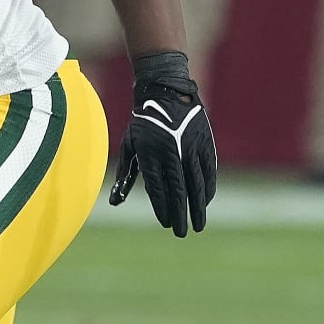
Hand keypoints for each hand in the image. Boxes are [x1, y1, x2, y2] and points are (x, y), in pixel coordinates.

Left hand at [108, 50, 217, 236]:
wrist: (165, 90)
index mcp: (150, 155)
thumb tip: (115, 202)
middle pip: (178, 191)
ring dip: (198, 206)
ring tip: (198, 224)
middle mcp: (171, 153)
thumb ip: (124, 175)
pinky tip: (205, 201)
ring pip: (196, 183)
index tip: (167, 223)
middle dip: (180, 214)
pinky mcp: (204, 142)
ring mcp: (190, 148)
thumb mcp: (130, 146)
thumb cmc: (143, 122)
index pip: (158, 189)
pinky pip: (208, 170)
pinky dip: (207, 187)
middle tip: (182, 232)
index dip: (162, 208)